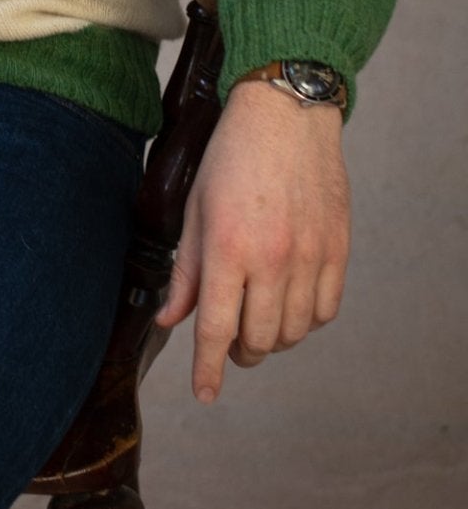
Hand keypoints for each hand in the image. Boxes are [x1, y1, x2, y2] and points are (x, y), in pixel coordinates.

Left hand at [156, 78, 350, 401]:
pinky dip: (307, 320)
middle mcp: (272, 260)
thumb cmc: (230, 156)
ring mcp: (310, 257)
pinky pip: (326, 310)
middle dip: (239, 353)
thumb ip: (185, 270)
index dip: (206, 369)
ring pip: (294, 332)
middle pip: (258, 339)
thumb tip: (171, 318)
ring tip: (257, 322)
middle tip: (229, 343)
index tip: (203, 393)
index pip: (214, 329)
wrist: (285, 115)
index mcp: (227, 249)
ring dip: (273, 339)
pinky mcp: (338, 250)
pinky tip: (290, 306)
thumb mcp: (194, 209)